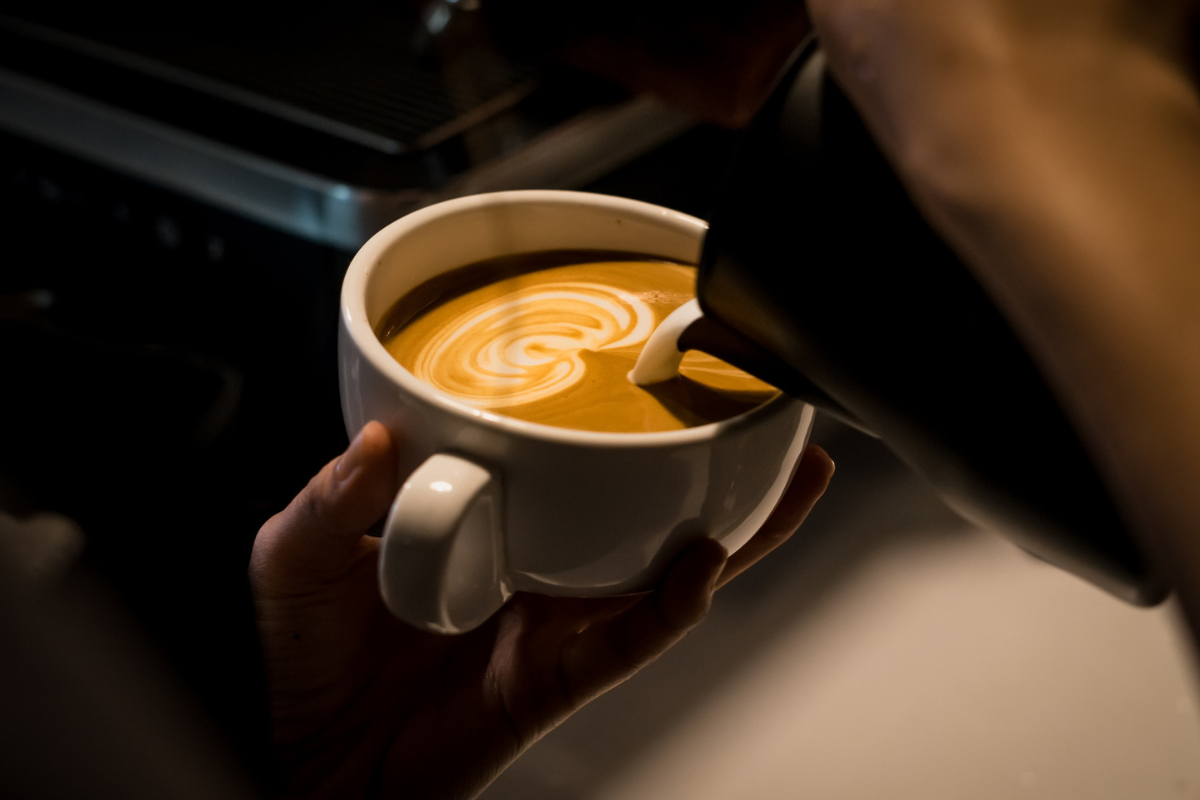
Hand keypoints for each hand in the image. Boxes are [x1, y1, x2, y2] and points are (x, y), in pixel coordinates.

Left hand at [250, 421, 832, 798]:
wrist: (320, 762)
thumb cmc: (311, 662)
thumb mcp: (294, 557)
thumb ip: (328, 498)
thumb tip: (378, 436)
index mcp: (493, 524)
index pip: (565, 464)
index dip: (608, 421)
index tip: (641, 362)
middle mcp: (542, 567)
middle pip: (647, 510)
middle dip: (712, 466)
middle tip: (758, 411)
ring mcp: (559, 623)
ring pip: (668, 571)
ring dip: (739, 529)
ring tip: (790, 480)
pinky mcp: (560, 678)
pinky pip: (631, 640)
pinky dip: (672, 606)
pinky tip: (702, 564)